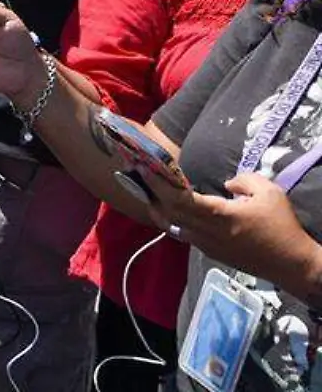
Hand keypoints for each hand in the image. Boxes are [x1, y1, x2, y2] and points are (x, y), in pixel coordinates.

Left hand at [147, 171, 321, 302]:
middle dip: (151, 192)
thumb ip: (244, 180)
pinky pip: (184, 233)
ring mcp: (206, 245)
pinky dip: (173, 219)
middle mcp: (205, 232)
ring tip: (150, 189)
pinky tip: (173, 208)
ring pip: (173, 225)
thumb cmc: (282, 227)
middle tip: (140, 174)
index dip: (159, 183)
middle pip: (168, 212)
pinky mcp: (211, 252)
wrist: (292, 264)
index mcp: (217, 216)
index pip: (178, 199)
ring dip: (159, 207)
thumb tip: (226, 185)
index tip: (145, 168)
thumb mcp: (269, 192)